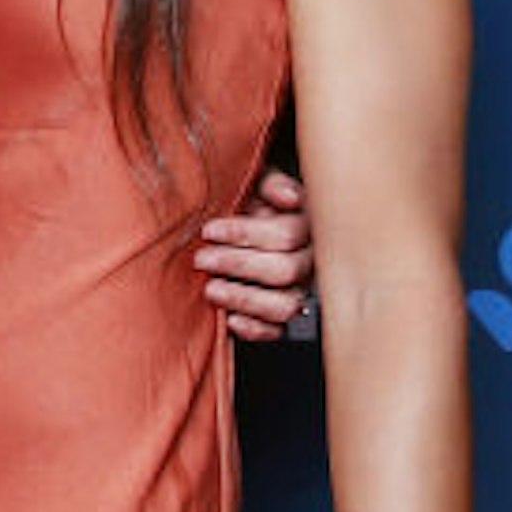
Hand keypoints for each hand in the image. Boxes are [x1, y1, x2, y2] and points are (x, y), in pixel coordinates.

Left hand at [202, 168, 315, 342]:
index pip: (288, 234)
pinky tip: (230, 318)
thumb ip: (271, 183)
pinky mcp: (284, 315)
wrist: (237, 221)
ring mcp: (300, 289)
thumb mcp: (256, 179)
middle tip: (201, 259)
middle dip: (238, 265)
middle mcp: (309, 260)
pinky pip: (278, 331)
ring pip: (286, 305)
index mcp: (306, 225)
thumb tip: (289, 197)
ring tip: (211, 289)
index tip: (209, 230)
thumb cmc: (249, 197)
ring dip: (245, 298)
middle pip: (286, 270)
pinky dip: (255, 329)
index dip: (246, 234)